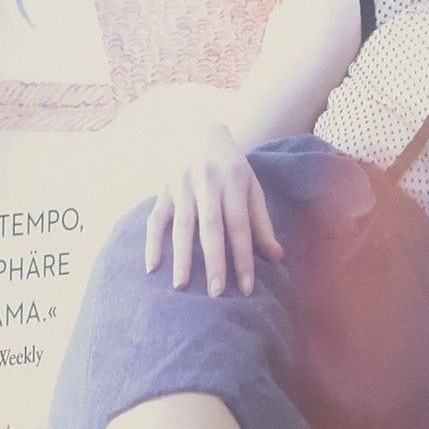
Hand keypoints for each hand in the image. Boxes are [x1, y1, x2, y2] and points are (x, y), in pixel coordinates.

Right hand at [145, 123, 285, 297]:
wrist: (202, 134)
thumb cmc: (232, 169)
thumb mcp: (252, 188)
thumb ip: (261, 222)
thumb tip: (276, 257)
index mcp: (234, 181)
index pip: (239, 225)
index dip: (243, 257)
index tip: (247, 288)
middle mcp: (206, 181)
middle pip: (210, 226)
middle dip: (214, 261)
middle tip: (216, 294)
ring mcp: (181, 185)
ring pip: (181, 225)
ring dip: (181, 257)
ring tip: (182, 287)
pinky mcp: (163, 190)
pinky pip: (155, 219)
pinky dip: (152, 242)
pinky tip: (152, 267)